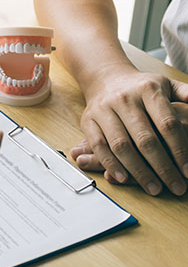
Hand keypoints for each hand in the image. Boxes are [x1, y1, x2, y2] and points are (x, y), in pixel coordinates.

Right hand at [77, 67, 187, 195]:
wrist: (106, 78)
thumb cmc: (140, 88)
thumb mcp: (166, 84)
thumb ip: (186, 94)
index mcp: (148, 90)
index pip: (167, 124)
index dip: (180, 150)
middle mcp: (124, 99)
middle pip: (145, 139)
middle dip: (162, 167)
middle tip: (176, 187)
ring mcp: (104, 110)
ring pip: (121, 145)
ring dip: (138, 170)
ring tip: (153, 188)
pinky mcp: (88, 120)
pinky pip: (99, 145)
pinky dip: (110, 163)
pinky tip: (123, 178)